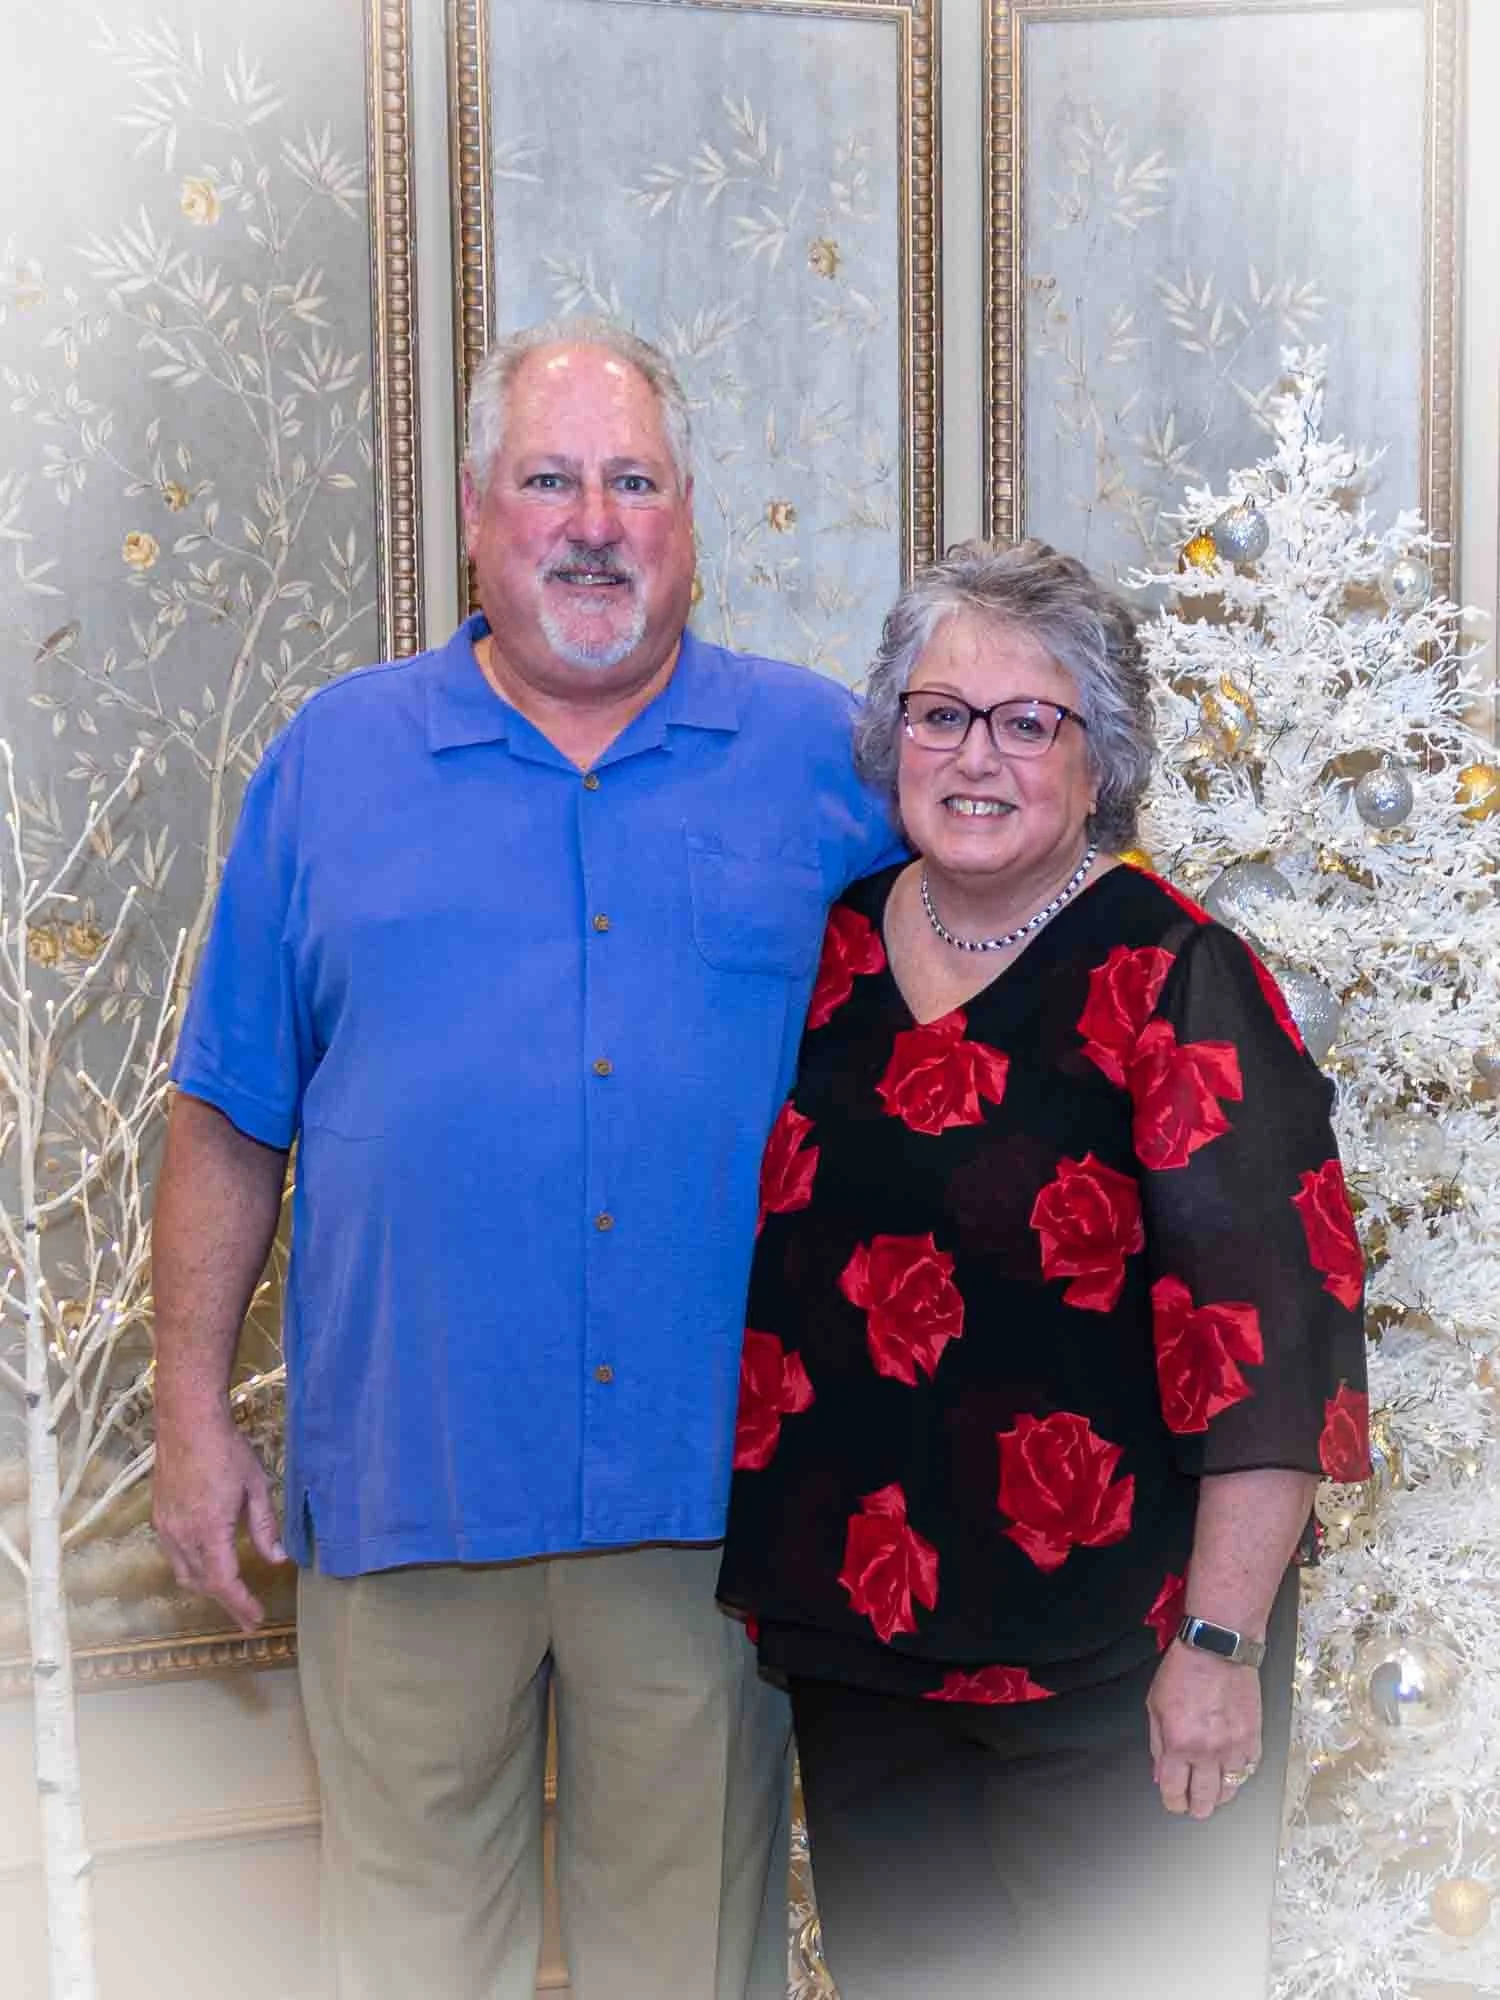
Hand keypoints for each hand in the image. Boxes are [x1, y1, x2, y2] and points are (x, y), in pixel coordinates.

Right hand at [152, 1407, 285, 1631]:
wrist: (187, 1422)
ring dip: (207, 1587)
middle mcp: (182, 1535)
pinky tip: (206, 1564)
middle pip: (203, 1583)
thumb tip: (278, 1559)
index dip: (240, 1605)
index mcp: (209, 1530)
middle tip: (248, 1616)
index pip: (223, 1581)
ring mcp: (166, 1527)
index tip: (256, 1620)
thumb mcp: (256, 1486)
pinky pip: (174, 1555)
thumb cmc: (227, 1450)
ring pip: (184, 1572)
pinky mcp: (159, 1517)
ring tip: (230, 1595)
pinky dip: (192, 1568)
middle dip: (226, 1602)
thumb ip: (266, 1527)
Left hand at [1146, 1640, 1261, 1820]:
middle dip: (1197, 1808)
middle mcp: (1208, 1751)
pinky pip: (1249, 1770)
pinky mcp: (1254, 1739)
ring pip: (1230, 1791)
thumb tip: (1161, 1773)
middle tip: (1194, 1806)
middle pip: (1205, 1800)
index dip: (1173, 1803)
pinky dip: (1240, 1774)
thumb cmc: (1184, 1670)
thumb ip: (1157, 1744)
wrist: (1218, 1648)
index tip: (1174, 1802)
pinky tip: (1231, 1769)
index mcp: (1179, 1743)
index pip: (1175, 1791)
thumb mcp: (1155, 1704)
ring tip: (1213, 1790)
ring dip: (1220, 1794)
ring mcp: (1234, 1747)